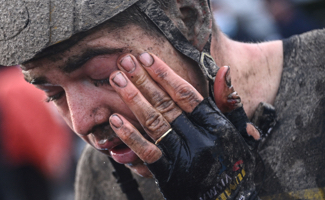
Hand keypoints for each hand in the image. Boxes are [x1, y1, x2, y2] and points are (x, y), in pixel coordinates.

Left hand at [109, 52, 257, 199]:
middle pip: (166, 105)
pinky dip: (129, 136)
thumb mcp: (239, 131)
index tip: (147, 58)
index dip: (165, 75)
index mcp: (215, 126)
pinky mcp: (168, 176)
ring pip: (154, 124)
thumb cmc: (233, 162)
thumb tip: (224, 69)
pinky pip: (146, 153)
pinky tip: (115, 119)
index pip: (186, 95)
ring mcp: (182, 159)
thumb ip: (229, 102)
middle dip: (144, 81)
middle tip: (125, 62)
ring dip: (133, 100)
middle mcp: (199, 140)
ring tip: (116, 80)